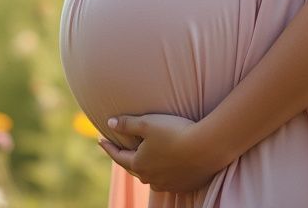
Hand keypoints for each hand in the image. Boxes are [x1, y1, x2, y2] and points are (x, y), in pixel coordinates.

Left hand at [97, 113, 222, 192]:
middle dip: (126, 159)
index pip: (118, 156)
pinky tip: (167, 166)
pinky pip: (169, 180)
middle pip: (134, 168)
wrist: (207, 147)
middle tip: (121, 150)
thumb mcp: (147, 123)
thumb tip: (110, 123)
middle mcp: (151, 179)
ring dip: (147, 168)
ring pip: (151, 176)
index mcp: (139, 164)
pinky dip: (165, 172)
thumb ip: (127, 123)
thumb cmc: (175, 132)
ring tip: (145, 159)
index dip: (108, 147)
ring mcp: (168, 184)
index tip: (100, 140)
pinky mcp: (184, 185)